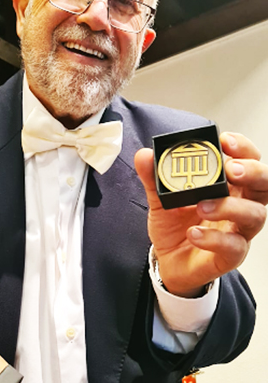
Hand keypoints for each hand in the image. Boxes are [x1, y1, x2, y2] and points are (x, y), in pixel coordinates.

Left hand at [134, 132, 266, 297]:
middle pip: (264, 183)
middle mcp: (240, 204)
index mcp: (228, 184)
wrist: (167, 260)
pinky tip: (193, 233)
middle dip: (252, 171)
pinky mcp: (230, 255)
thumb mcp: (160, 197)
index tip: (224, 141)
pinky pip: (234, 247)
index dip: (242, 148)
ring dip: (230, 206)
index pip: (248, 159)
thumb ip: (154, 177)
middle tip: (230, 170)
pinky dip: (214, 239)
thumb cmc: (174, 225)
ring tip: (202, 206)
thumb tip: (145, 155)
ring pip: (255, 214)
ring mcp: (238, 230)